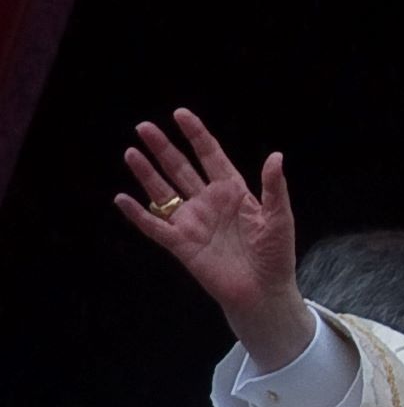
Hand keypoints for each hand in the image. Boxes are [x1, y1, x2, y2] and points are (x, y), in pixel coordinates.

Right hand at [115, 108, 311, 369]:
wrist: (263, 292)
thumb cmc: (276, 254)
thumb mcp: (279, 217)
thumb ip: (273, 188)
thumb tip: (275, 156)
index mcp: (233, 191)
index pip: (210, 155)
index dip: (196, 135)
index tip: (180, 114)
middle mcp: (209, 202)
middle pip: (181, 169)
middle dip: (163, 148)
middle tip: (144, 126)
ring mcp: (193, 222)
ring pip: (164, 192)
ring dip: (147, 173)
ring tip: (130, 152)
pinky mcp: (181, 245)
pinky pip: (155, 227)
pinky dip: (138, 214)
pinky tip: (122, 199)